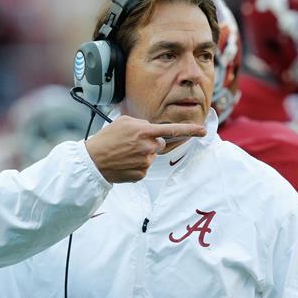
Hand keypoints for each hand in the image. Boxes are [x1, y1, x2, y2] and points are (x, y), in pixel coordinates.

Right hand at [85, 116, 205, 182]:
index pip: (172, 130)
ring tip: (123, 153)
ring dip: (141, 154)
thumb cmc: (106, 139)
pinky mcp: (141, 174)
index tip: (203, 131)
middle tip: (131, 144)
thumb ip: (141, 123)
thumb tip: (151, 130)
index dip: (190, 130)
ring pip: (151, 156)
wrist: (93, 161)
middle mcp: (148, 147)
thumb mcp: (122, 122)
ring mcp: (145, 162)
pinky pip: (144, 167)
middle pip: (159, 144)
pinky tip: (124, 163)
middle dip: (150, 143)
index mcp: (144, 132)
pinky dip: (136, 165)